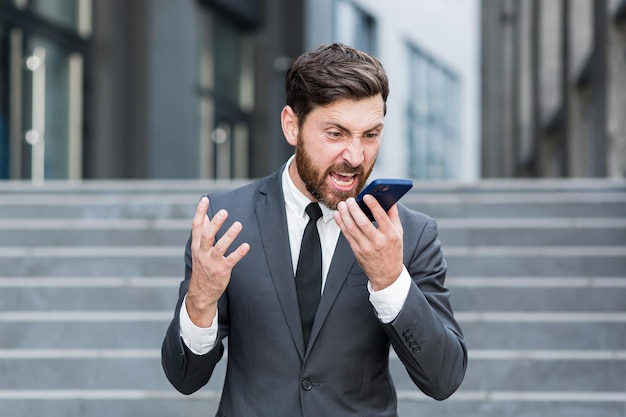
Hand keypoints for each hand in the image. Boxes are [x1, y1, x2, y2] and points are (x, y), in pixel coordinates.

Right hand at [186, 197, 249, 326]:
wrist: (201, 293)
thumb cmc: (202, 267)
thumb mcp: (198, 250)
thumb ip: (202, 234)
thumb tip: (206, 217)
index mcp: (196, 246)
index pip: (196, 227)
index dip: (200, 213)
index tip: (205, 200)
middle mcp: (202, 253)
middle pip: (207, 235)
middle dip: (215, 223)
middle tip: (224, 212)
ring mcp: (212, 262)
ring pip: (220, 247)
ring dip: (229, 236)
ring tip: (238, 225)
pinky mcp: (221, 271)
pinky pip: (231, 260)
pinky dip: (239, 253)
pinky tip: (246, 246)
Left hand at [333, 195, 403, 290]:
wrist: (387, 275)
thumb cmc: (393, 251)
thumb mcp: (398, 234)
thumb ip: (393, 216)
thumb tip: (389, 199)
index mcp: (390, 235)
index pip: (381, 217)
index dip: (373, 205)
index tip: (366, 196)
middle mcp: (378, 242)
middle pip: (363, 222)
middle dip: (354, 209)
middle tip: (349, 200)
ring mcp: (366, 248)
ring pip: (352, 228)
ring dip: (345, 215)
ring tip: (342, 205)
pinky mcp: (357, 251)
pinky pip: (347, 235)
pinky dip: (341, 224)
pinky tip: (338, 215)